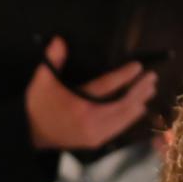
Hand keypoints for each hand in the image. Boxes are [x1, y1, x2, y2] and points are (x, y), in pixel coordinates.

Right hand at [25, 37, 157, 150]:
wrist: (30, 134)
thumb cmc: (38, 106)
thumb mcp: (42, 81)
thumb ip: (53, 60)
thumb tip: (60, 40)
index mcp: (79, 105)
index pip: (107, 88)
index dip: (125, 76)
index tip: (138, 66)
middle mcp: (92, 122)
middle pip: (122, 105)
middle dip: (139, 91)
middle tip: (152, 78)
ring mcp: (96, 134)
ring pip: (124, 118)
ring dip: (138, 103)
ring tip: (150, 90)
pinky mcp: (96, 141)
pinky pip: (119, 129)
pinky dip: (130, 117)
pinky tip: (139, 109)